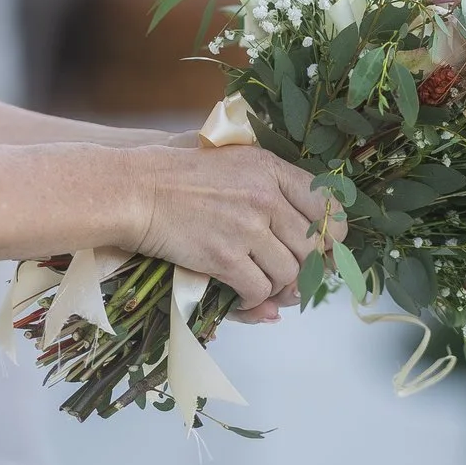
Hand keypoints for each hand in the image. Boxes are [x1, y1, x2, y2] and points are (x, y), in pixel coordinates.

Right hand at [123, 143, 346, 311]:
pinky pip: (258, 290)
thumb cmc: (178, 175)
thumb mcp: (232, 162)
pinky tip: (241, 297)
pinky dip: (253, 302)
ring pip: (288, 273)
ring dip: (279, 288)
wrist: (135, 190)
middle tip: (291, 280)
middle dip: (306, 270)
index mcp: (271, 169)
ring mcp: (246, 228)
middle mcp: (266, 197)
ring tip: (263, 288)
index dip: (329, 234)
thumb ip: (269, 189)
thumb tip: (299, 234)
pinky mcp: (224, 256)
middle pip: (311, 246)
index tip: (320, 249)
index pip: (326, 206)